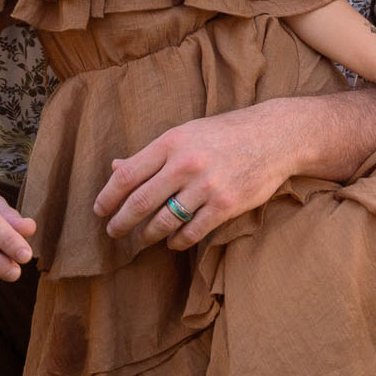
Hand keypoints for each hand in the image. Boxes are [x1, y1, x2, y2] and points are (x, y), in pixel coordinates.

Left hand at [94, 105, 294, 252]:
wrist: (275, 136)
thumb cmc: (226, 134)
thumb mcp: (186, 134)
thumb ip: (152, 154)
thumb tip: (115, 167)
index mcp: (171, 142)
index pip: (127, 175)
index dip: (108, 196)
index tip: (99, 210)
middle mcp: (186, 164)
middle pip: (140, 202)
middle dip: (121, 222)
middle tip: (113, 232)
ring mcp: (207, 186)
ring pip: (164, 221)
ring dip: (148, 235)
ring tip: (143, 238)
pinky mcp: (226, 205)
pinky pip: (192, 231)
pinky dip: (178, 241)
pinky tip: (173, 241)